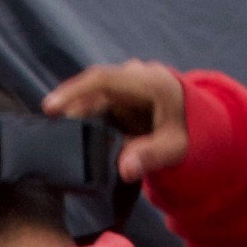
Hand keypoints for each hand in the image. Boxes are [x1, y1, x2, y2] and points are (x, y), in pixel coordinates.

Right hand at [42, 62, 192, 182]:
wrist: (197, 122)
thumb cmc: (189, 131)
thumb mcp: (175, 147)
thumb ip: (151, 156)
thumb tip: (124, 169)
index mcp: (148, 81)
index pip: (102, 80)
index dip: (73, 92)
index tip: (50, 108)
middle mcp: (133, 77)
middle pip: (93, 93)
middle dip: (71, 114)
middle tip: (53, 140)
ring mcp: (125, 85)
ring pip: (93, 101)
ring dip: (79, 122)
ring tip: (62, 144)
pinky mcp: (121, 96)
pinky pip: (98, 108)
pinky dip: (88, 125)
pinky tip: (79, 142)